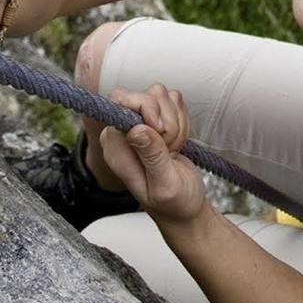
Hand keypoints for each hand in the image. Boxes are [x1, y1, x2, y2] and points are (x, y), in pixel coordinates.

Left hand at [96, 84, 206, 224]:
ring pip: (162, 95)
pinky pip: (174, 101)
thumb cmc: (173, 203)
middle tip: (169, 147)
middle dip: (166, 119)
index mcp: (116, 149)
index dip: (145, 111)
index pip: (120, 103)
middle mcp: (123, 133)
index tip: (161, 132)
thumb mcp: (164, 186)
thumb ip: (151, 157)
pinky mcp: (158, 119)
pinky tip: (177, 143)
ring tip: (172, 149)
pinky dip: (182, 121)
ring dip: (176, 122)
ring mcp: (140, 123)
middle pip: (145, 95)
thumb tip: (135, 128)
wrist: (186, 207)